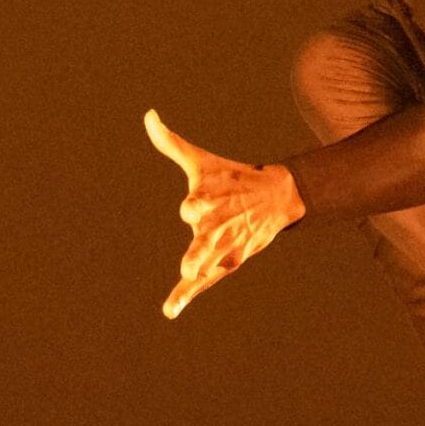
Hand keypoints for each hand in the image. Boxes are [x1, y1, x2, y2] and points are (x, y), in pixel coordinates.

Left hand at [143, 109, 305, 316]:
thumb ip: (171, 143)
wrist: (276, 198)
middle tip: (189, 264)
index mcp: (210, 199)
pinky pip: (203, 281)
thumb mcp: (202, 161)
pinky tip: (170, 310)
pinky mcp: (227, 263)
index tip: (192, 206)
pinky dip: (186, 295)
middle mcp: (217, 225)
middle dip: (199, 250)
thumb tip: (148, 116)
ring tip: (185, 282)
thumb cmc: (231, 178)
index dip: (195, 206)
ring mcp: (224, 246)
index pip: (195, 205)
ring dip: (196, 273)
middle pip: (204, 238)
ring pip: (206, 262)